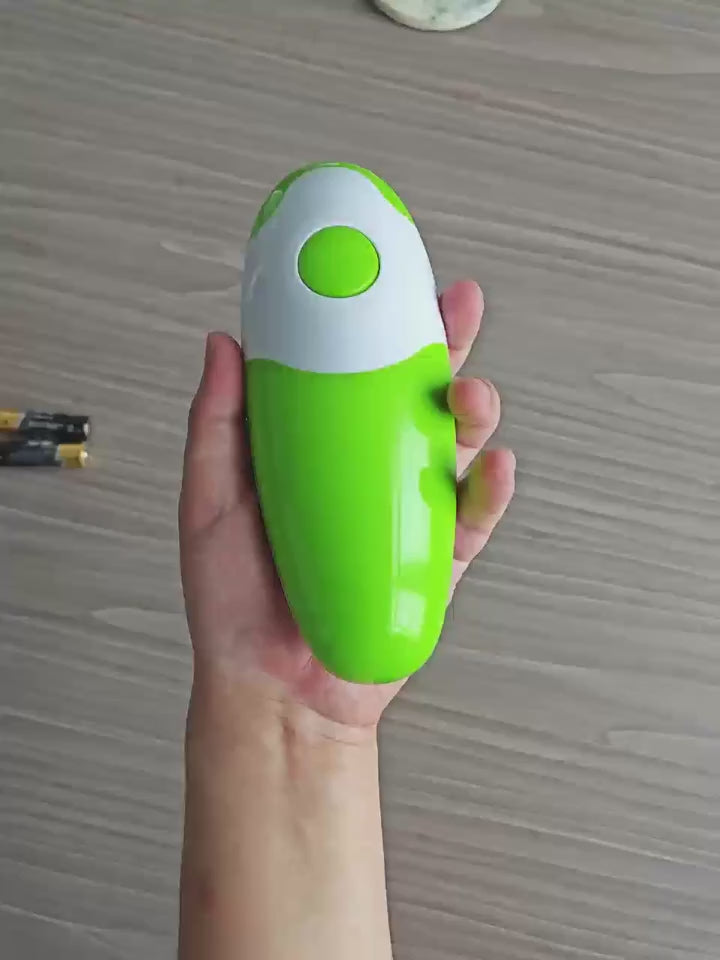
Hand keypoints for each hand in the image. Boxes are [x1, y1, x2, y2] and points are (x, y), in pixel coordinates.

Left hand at [179, 280, 514, 728]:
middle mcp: (366, 473)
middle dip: (444, 347)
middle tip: (456, 309)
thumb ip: (217, 423)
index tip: (382, 276)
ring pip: (454, 448)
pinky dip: (489, 491)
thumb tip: (222, 343)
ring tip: (471, 395)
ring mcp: (405, 514)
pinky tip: (492, 467)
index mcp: (316, 452)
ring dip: (475, 412)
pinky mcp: (436, 561)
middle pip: (415, 396)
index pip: (350, 372)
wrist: (271, 690)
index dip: (370, 322)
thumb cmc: (235, 603)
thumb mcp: (211, 500)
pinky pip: (473, 519)